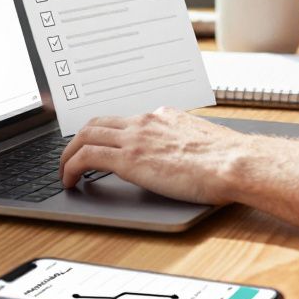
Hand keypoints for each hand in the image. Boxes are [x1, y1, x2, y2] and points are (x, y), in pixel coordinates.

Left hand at [59, 107, 255, 204]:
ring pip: (85, 135)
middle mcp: (145, 122)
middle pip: (97, 123)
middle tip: (71, 157)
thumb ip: (184, 142)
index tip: (100, 146)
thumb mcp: (201, 142)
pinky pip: (86, 157)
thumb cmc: (228, 160)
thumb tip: (183, 155)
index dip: (106, 134)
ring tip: (64, 172)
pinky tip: (70, 181)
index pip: (124, 121)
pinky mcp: (128, 158)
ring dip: (68, 153)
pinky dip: (70, 167)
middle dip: (78, 140)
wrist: (234, 163)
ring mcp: (135, 138)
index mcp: (163, 117)